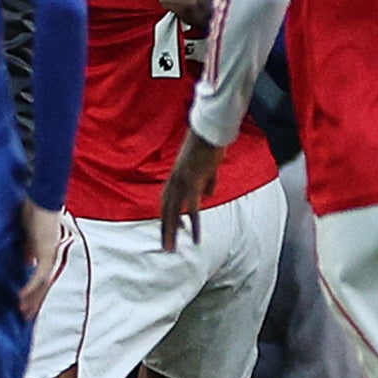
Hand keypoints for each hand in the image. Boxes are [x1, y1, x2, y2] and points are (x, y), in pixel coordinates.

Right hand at [18, 200, 63, 319]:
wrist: (41, 197)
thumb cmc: (32, 209)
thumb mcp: (26, 233)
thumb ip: (27, 248)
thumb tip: (26, 262)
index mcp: (46, 252)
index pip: (41, 277)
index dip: (34, 292)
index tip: (25, 303)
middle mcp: (51, 256)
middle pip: (45, 285)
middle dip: (35, 301)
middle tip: (26, 316)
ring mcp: (51, 255)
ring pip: (43, 285)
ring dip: (33, 299)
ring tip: (24, 312)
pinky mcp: (48, 253)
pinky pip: (39, 276)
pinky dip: (30, 288)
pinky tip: (21, 297)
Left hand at [161, 132, 222, 249]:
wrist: (211, 129)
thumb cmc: (211, 142)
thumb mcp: (208, 165)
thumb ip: (207, 180)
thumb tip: (207, 196)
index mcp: (177, 174)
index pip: (168, 199)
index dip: (168, 215)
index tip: (170, 229)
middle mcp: (176, 179)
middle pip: (167, 208)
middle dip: (166, 229)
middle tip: (166, 246)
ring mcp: (183, 181)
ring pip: (174, 212)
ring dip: (172, 232)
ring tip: (171, 248)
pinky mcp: (193, 182)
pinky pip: (192, 209)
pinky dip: (193, 225)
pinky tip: (194, 238)